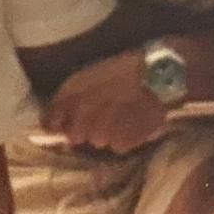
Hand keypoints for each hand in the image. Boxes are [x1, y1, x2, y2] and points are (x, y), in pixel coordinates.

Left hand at [42, 51, 169, 153]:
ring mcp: (102, 132)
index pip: (52, 117)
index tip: (60, 123)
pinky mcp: (122, 143)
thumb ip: (70, 94)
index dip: (55, 122)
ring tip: (124, 114)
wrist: (162, 75)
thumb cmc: (129, 67)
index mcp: (73, 93)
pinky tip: (135, 121)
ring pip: (97, 141)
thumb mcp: (94, 72)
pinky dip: (125, 137)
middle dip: (85, 127)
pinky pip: (118, 146)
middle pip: (75, 135)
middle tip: (104, 114)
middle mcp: (83, 116)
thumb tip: (50, 119)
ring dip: (107, 132)